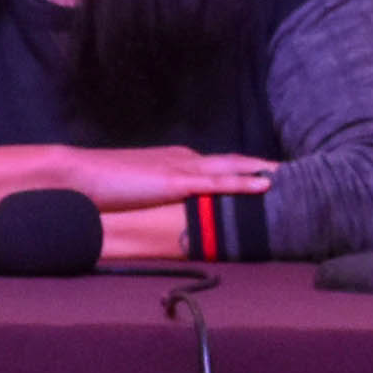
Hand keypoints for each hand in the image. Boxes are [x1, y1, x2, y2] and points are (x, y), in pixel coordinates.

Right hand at [55, 145, 272, 214]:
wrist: (80, 175)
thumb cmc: (102, 187)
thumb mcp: (135, 192)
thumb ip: (154, 198)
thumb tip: (163, 214)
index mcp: (174, 161)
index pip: (216, 165)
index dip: (242, 169)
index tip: (267, 174)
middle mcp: (183, 158)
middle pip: (231, 162)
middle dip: (261, 166)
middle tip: (292, 172)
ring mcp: (181, 167)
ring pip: (232, 167)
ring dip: (262, 170)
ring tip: (291, 176)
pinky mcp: (176, 181)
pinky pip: (218, 182)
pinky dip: (244, 182)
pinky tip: (266, 185)